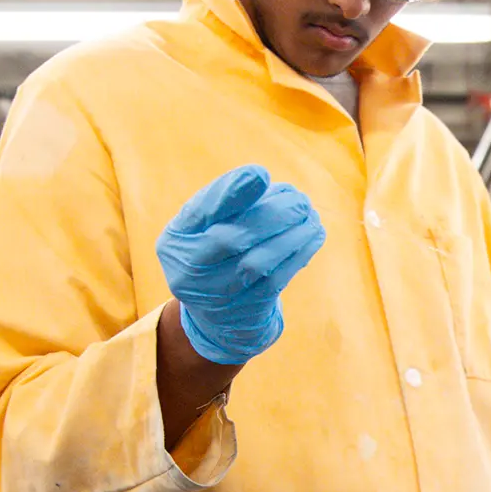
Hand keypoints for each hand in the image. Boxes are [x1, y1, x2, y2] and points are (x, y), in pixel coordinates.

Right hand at [157, 165, 324, 364]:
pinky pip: (277, 280)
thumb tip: (261, 177)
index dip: (231, 192)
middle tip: (299, 199)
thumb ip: (226, 200)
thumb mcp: (206, 226)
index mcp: (176, 241)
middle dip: (272, 214)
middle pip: (231, 239)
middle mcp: (189, 272)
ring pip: (258, 262)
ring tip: (310, 215)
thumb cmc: (214, 254)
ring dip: (291, 234)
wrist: (218, 317)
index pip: (199, 213)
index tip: (261, 174)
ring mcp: (217, 296)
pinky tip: (313, 234)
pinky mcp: (246, 310)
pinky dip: (299, 253)